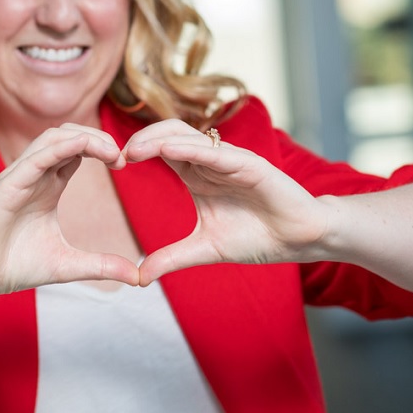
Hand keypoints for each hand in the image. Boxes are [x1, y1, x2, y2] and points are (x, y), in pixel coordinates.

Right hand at [0, 124, 139, 298]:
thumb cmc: (13, 266)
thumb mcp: (69, 265)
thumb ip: (102, 266)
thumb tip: (138, 278)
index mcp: (48, 185)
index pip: (78, 150)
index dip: (103, 149)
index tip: (124, 163)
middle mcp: (34, 174)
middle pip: (68, 135)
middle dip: (98, 137)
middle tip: (121, 155)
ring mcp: (20, 175)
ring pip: (53, 137)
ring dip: (85, 137)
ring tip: (111, 151)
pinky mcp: (7, 184)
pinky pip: (37, 155)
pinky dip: (62, 146)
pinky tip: (85, 148)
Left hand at [123, 120, 330, 283]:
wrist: (300, 240)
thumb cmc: (258, 237)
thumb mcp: (205, 249)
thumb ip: (172, 258)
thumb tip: (139, 277)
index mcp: (197, 175)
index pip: (162, 150)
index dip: (137, 151)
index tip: (112, 164)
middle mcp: (211, 161)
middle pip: (169, 134)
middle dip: (141, 140)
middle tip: (115, 154)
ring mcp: (230, 160)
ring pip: (190, 138)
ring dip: (159, 140)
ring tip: (133, 150)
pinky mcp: (251, 165)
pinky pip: (217, 153)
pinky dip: (192, 149)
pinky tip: (169, 150)